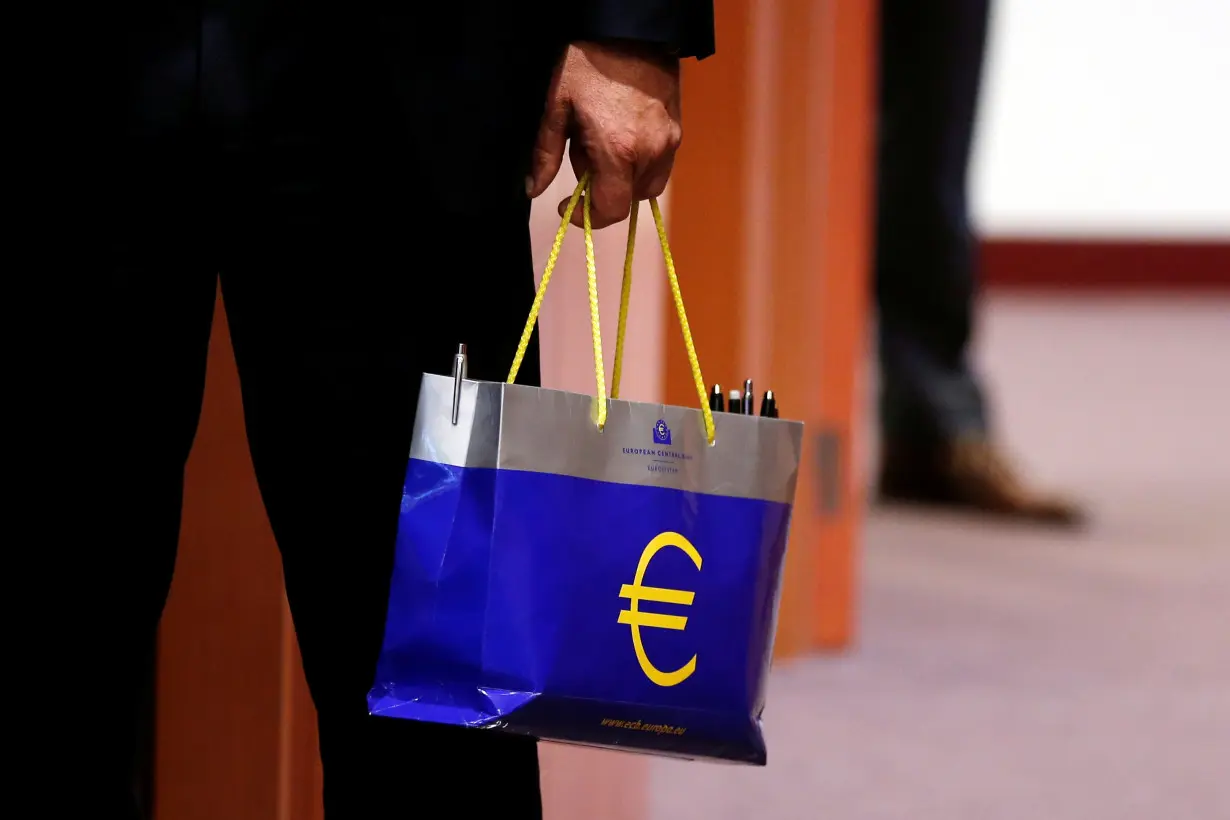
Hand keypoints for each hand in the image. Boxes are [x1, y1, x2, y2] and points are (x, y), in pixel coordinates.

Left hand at [527, 41, 681, 228]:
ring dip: (625, 179)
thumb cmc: (589, 63)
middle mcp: (650, 152)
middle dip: (604, 191)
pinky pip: (661, 164)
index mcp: (618, 150)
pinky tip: (624, 135)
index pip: (612, 209)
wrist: (630, 30)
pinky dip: (641, 164)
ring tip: (606, 146)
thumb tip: (534, 188)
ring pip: (648, 185)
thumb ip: (545, 154)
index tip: (570, 206)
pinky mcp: (678, 130)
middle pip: (629, 199)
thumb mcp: (557, 105)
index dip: (589, 217)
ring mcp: (669, 142)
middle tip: (585, 158)